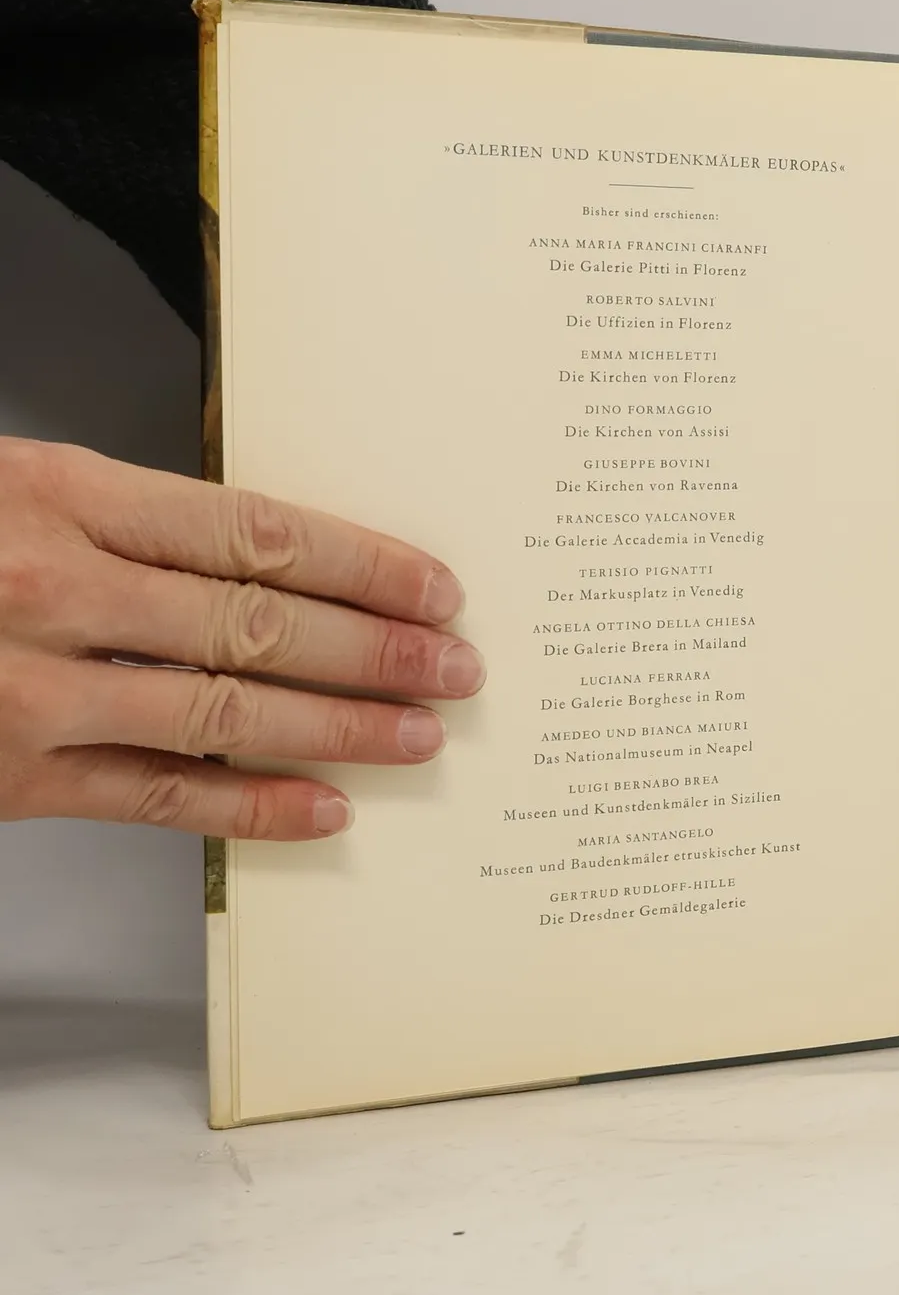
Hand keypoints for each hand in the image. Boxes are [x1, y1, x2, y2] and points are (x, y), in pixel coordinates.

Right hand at [0, 438, 483, 840]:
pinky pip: (158, 797)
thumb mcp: (9, 485)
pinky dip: (251, 807)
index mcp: (61, 494)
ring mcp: (33, 691)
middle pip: (262, 622)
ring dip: (340, 727)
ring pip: (227, 709)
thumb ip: (125, 520)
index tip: (435, 585)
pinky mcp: (14, 777)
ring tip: (421, 735)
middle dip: (378, 649)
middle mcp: (56, 588)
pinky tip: (324, 809)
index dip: (364, 563)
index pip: (257, 532)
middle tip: (458, 667)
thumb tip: (264, 556)